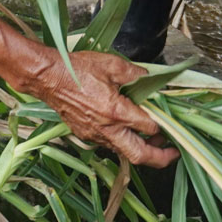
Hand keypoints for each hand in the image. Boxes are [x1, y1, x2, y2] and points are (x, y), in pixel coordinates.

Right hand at [29, 50, 178, 168]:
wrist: (47, 79)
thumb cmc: (77, 70)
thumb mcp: (111, 64)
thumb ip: (134, 73)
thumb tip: (148, 77)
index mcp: (116, 112)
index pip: (148, 127)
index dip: (163, 125)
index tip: (170, 121)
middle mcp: (107, 129)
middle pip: (139, 155)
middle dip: (160, 158)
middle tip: (173, 153)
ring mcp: (95, 135)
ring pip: (123, 152)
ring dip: (141, 149)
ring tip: (154, 139)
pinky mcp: (86, 135)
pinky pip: (109, 144)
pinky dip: (123, 142)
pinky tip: (127, 130)